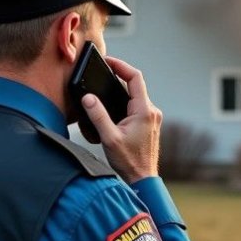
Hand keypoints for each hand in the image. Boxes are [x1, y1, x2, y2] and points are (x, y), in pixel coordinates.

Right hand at [81, 56, 161, 183]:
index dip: (121, 66)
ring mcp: (153, 118)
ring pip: (136, 96)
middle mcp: (152, 111)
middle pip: (136, 85)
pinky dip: (126, 102)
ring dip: (122, 90)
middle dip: (119, 76)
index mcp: (144, 110)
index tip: (108, 61)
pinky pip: (138, 106)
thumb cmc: (129, 161)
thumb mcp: (109, 137)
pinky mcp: (150, 124)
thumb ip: (98, 115)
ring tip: (106, 86)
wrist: (143, 178)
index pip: (135, 78)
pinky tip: (115, 107)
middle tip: (104, 71)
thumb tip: (88, 98)